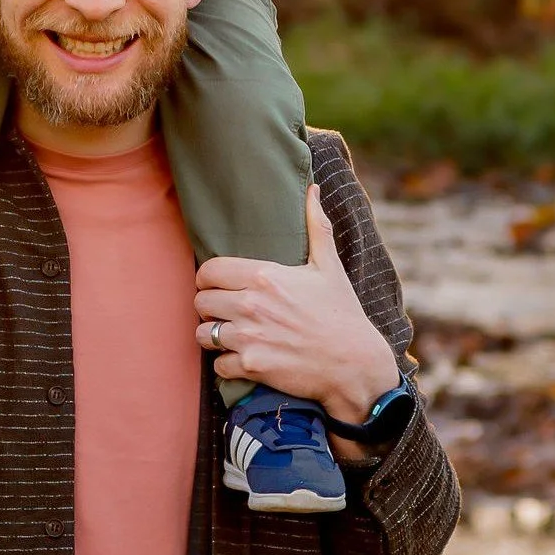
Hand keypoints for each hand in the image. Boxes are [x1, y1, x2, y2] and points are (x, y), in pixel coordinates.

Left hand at [194, 185, 400, 428]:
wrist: (354, 364)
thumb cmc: (341, 313)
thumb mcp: (329, 267)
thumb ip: (316, 226)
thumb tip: (313, 189)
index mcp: (265, 276)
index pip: (209, 271)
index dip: (208, 279)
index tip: (217, 286)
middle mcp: (252, 304)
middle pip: (200, 302)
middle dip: (210, 307)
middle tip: (225, 312)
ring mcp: (250, 337)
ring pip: (203, 334)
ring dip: (214, 336)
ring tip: (230, 335)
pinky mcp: (251, 366)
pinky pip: (218, 365)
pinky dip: (227, 364)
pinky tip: (243, 358)